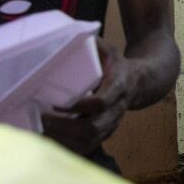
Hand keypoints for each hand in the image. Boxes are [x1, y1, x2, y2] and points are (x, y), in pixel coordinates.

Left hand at [41, 39, 134, 155]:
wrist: (141, 83)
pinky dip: (68, 147)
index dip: (79, 105)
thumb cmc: (118, 64)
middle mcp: (117, 110)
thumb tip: (66, 36)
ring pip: (89, 142)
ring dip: (64, 139)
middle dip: (65, 127)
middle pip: (93, 128)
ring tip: (41, 130)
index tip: (57, 103)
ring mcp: (112, 124)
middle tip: (42, 118)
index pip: (101, 103)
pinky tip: (51, 140)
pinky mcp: (106, 134)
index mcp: (118, 86)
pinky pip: (87, 148)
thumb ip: (92, 44)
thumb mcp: (109, 49)